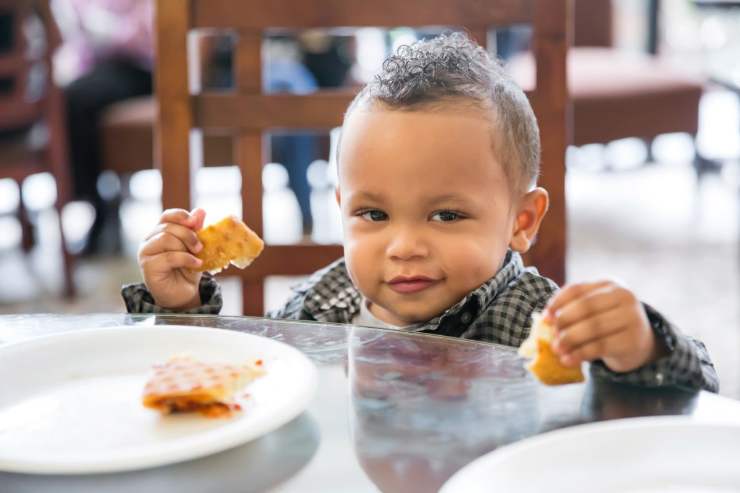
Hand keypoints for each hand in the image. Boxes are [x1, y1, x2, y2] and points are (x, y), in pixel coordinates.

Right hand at [138, 208, 205, 309]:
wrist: (183, 293)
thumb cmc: (186, 270)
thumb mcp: (195, 248)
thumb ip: (196, 230)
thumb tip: (200, 211)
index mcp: (159, 232)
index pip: (167, 216)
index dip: (182, 216)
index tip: (196, 221)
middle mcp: (149, 240)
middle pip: (168, 226)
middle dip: (188, 234)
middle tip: (200, 246)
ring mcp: (146, 253)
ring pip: (166, 239)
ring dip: (186, 246)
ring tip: (197, 256)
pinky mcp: (148, 267)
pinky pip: (168, 256)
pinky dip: (186, 259)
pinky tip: (196, 264)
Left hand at [545, 281, 666, 372]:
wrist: (638, 342)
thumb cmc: (607, 323)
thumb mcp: (594, 310)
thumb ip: (573, 310)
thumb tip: (545, 320)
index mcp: (609, 284)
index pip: (577, 289)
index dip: (558, 302)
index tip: (545, 317)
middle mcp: (624, 296)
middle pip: (585, 307)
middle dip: (564, 322)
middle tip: (552, 336)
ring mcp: (632, 317)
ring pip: (593, 327)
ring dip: (570, 339)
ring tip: (557, 349)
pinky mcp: (633, 340)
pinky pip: (601, 346)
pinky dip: (580, 354)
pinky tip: (568, 360)